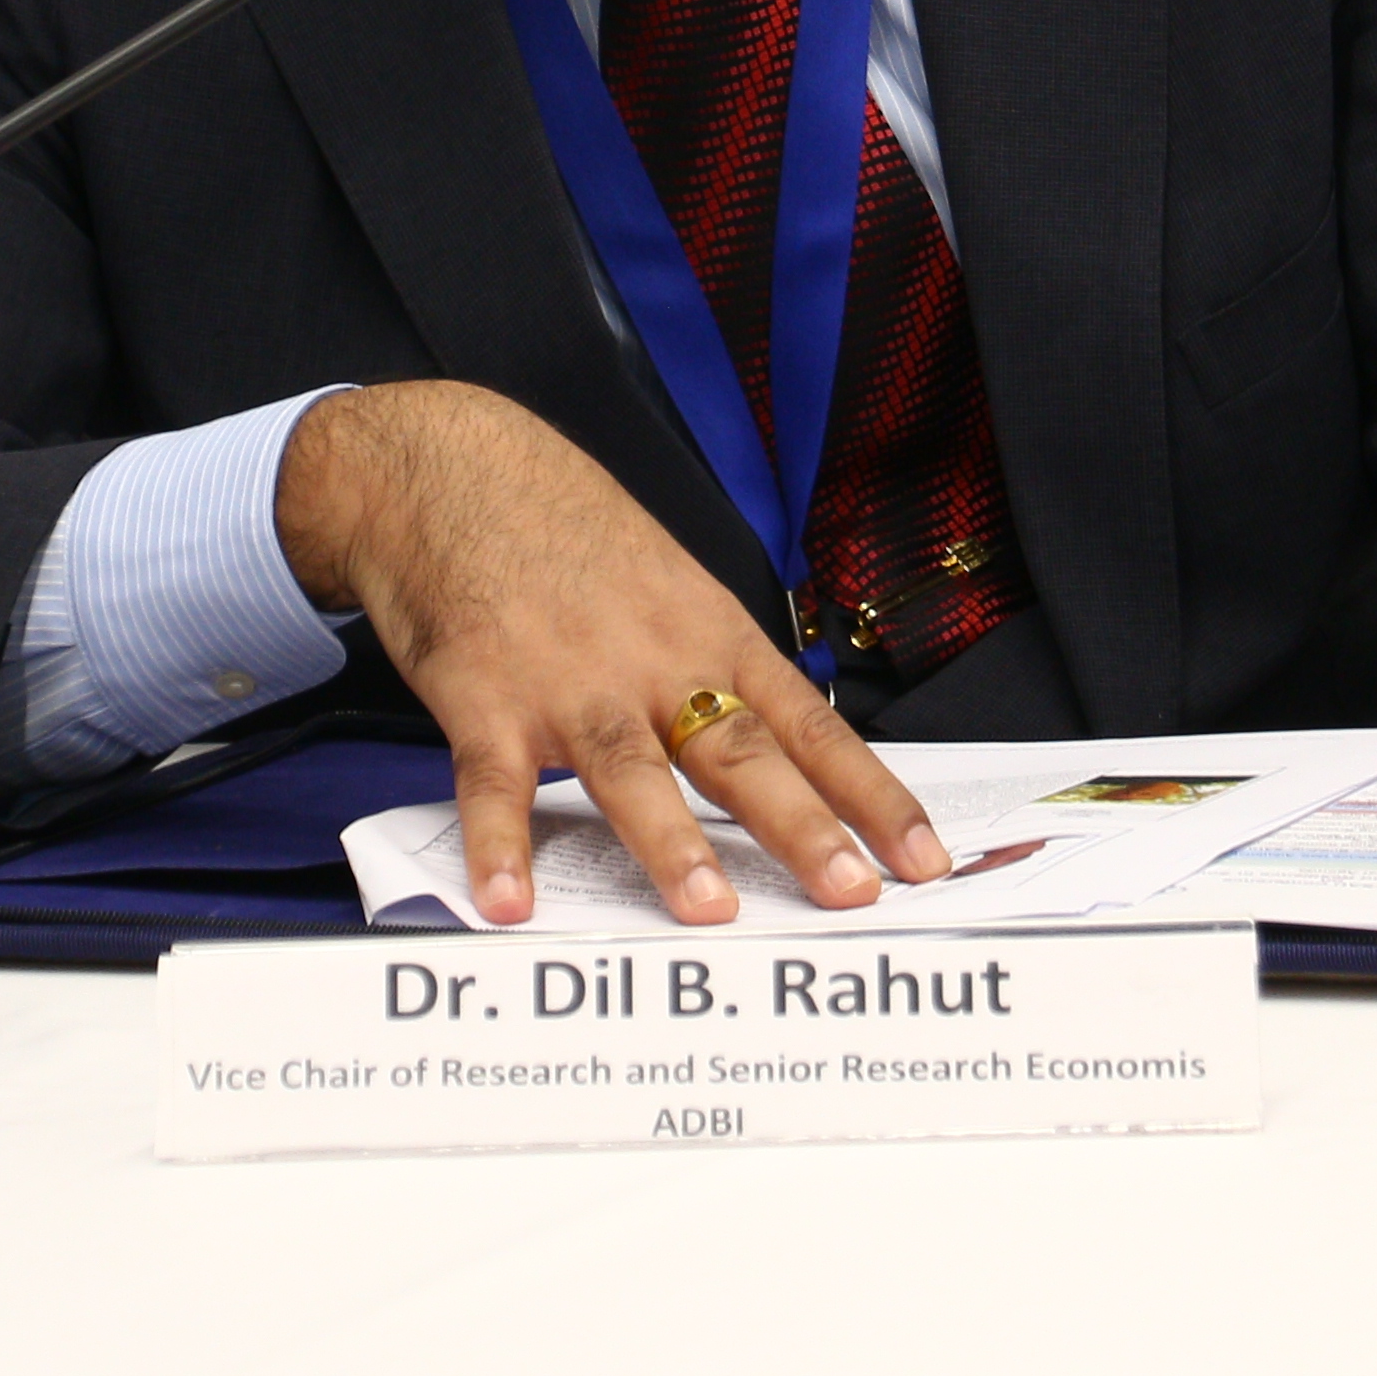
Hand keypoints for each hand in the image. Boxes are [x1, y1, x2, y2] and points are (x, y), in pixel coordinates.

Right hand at [273, 381, 950, 925]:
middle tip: (851, 891)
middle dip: (802, 828)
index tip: (924, 858)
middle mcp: (653, 661)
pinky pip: (494, 784)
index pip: (811, 726)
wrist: (452, 466)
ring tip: (709, 910)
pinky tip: (509, 902)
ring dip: (671, 842)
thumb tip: (769, 748)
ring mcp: (569, 681)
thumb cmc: (563, 528)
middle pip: (741, 753)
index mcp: (709, 635)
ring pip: (632, 770)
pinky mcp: (484, 696)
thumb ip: (708, 666)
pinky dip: (499, 846)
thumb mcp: (667, 583)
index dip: (871, 796)